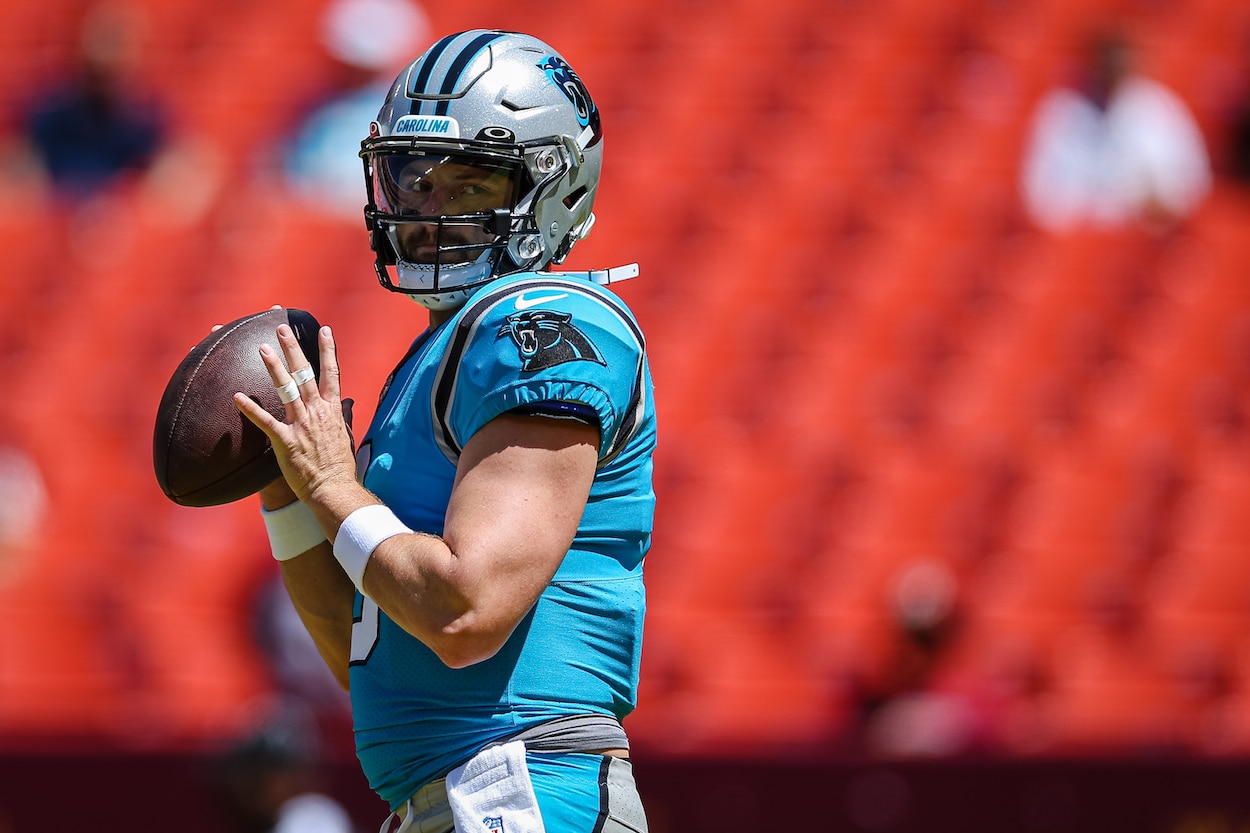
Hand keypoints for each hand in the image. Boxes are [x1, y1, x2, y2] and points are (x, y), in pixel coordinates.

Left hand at [233, 323, 357, 504]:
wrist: (334, 488)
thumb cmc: (340, 465)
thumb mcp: (346, 434)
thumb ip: (345, 414)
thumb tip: (349, 401)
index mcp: (333, 409)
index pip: (332, 373)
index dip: (328, 350)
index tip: (325, 330)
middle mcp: (317, 412)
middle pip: (304, 373)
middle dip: (293, 348)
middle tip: (281, 328)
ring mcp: (302, 425)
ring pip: (286, 389)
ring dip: (274, 367)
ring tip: (262, 348)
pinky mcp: (286, 441)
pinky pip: (266, 422)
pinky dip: (251, 410)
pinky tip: (237, 397)